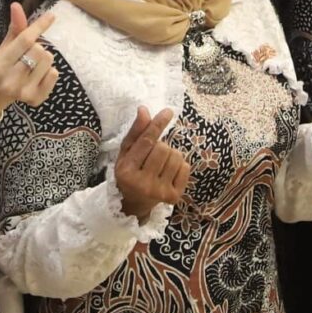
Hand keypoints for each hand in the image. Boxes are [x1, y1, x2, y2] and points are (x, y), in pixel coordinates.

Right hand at [0, 2, 58, 119]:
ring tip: (30, 65)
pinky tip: (37, 76)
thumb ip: (14, 28)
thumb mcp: (3, 47)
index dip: (39, 26)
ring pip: (48, 61)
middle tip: (26, 54)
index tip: (51, 16)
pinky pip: (54, 75)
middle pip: (39, 50)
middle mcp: (10, 80)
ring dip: (43, 59)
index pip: (25, 40)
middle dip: (36, 47)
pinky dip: (49, 71)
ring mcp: (23, 92)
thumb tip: (16, 5)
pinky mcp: (35, 100)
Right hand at [112, 105, 190, 220]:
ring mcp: (159, 192)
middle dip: (161, 146)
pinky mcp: (173, 197)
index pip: (146, 142)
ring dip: (171, 155)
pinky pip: (185, 167)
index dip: (157, 125)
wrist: (134, 202)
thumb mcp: (127, 152)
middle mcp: (142, 183)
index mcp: (126, 170)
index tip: (168, 112)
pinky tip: (168, 173)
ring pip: (176, 156)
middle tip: (153, 155)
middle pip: (163, 148)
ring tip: (161, 164)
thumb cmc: (130, 171)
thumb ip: (136, 132)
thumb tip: (144, 110)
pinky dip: (179, 165)